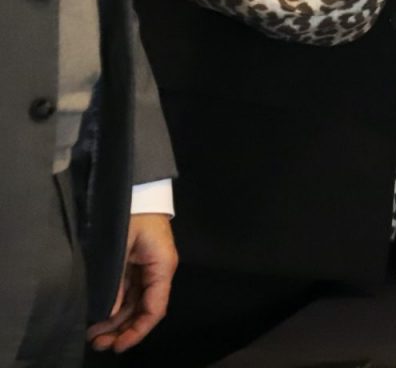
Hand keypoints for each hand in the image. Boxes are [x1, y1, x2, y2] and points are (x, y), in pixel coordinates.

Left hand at [86, 213, 176, 352]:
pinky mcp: (136, 264)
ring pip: (135, 303)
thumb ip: (115, 281)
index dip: (138, 331)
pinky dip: (115, 306)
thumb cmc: (131, 214)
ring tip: (93, 335)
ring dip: (116, 321)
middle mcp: (158, 272)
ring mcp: (147, 269)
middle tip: (98, 344)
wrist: (135, 189)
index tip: (118, 346)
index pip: (155, 309)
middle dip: (123, 330)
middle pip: (145, 310)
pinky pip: (128, 292)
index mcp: (162, 267)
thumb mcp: (120, 246)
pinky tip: (99, 316)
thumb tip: (107, 314)